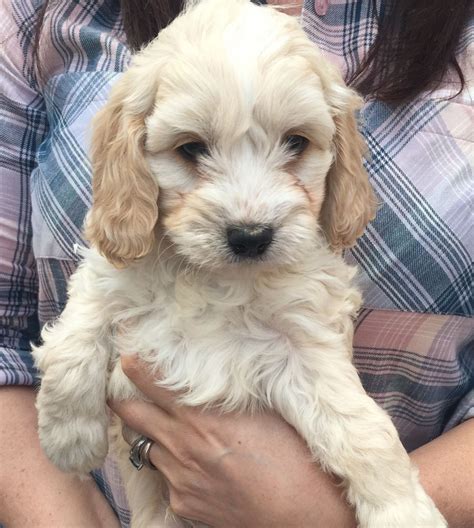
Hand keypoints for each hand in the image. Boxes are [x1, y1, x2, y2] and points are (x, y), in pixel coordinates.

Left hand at [109, 355, 355, 527]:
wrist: (299, 513)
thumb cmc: (291, 457)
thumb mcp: (263, 412)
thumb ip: (228, 398)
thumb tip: (214, 382)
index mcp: (202, 417)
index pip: (155, 385)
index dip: (135, 369)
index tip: (125, 357)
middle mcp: (182, 446)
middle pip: (133, 418)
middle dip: (121, 401)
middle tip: (118, 391)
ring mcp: (178, 479)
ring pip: (148, 450)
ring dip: (150, 436)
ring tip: (163, 429)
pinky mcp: (182, 505)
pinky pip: (167, 479)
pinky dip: (172, 468)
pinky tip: (194, 467)